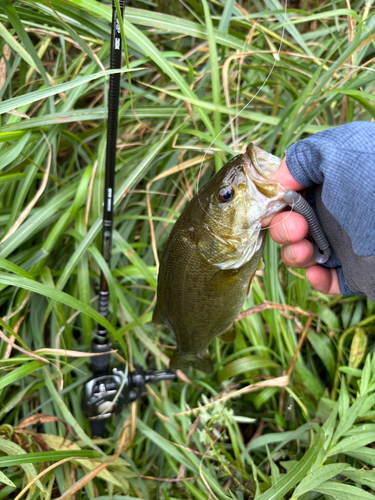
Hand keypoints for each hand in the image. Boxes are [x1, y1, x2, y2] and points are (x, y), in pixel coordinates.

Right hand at [261, 157, 339, 294]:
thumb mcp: (336, 152)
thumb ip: (301, 159)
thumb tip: (275, 181)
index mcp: (331, 181)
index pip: (291, 191)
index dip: (273, 201)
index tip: (266, 208)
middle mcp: (337, 211)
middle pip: (292, 223)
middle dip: (282, 229)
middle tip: (295, 229)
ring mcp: (346, 242)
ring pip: (304, 253)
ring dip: (294, 255)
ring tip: (305, 252)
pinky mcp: (357, 272)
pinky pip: (328, 280)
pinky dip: (316, 280)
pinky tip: (317, 273)